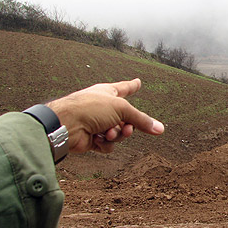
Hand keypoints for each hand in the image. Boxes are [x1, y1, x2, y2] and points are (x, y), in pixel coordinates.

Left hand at [47, 78, 163, 152]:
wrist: (67, 125)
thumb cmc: (90, 108)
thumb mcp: (122, 109)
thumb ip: (142, 120)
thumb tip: (160, 129)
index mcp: (107, 93)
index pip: (124, 88)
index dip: (132, 86)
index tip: (138, 82)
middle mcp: (102, 107)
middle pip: (126, 118)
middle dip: (128, 125)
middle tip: (127, 128)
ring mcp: (97, 123)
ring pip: (119, 133)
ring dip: (117, 135)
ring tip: (108, 133)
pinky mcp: (92, 139)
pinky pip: (108, 144)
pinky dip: (105, 143)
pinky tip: (97, 139)